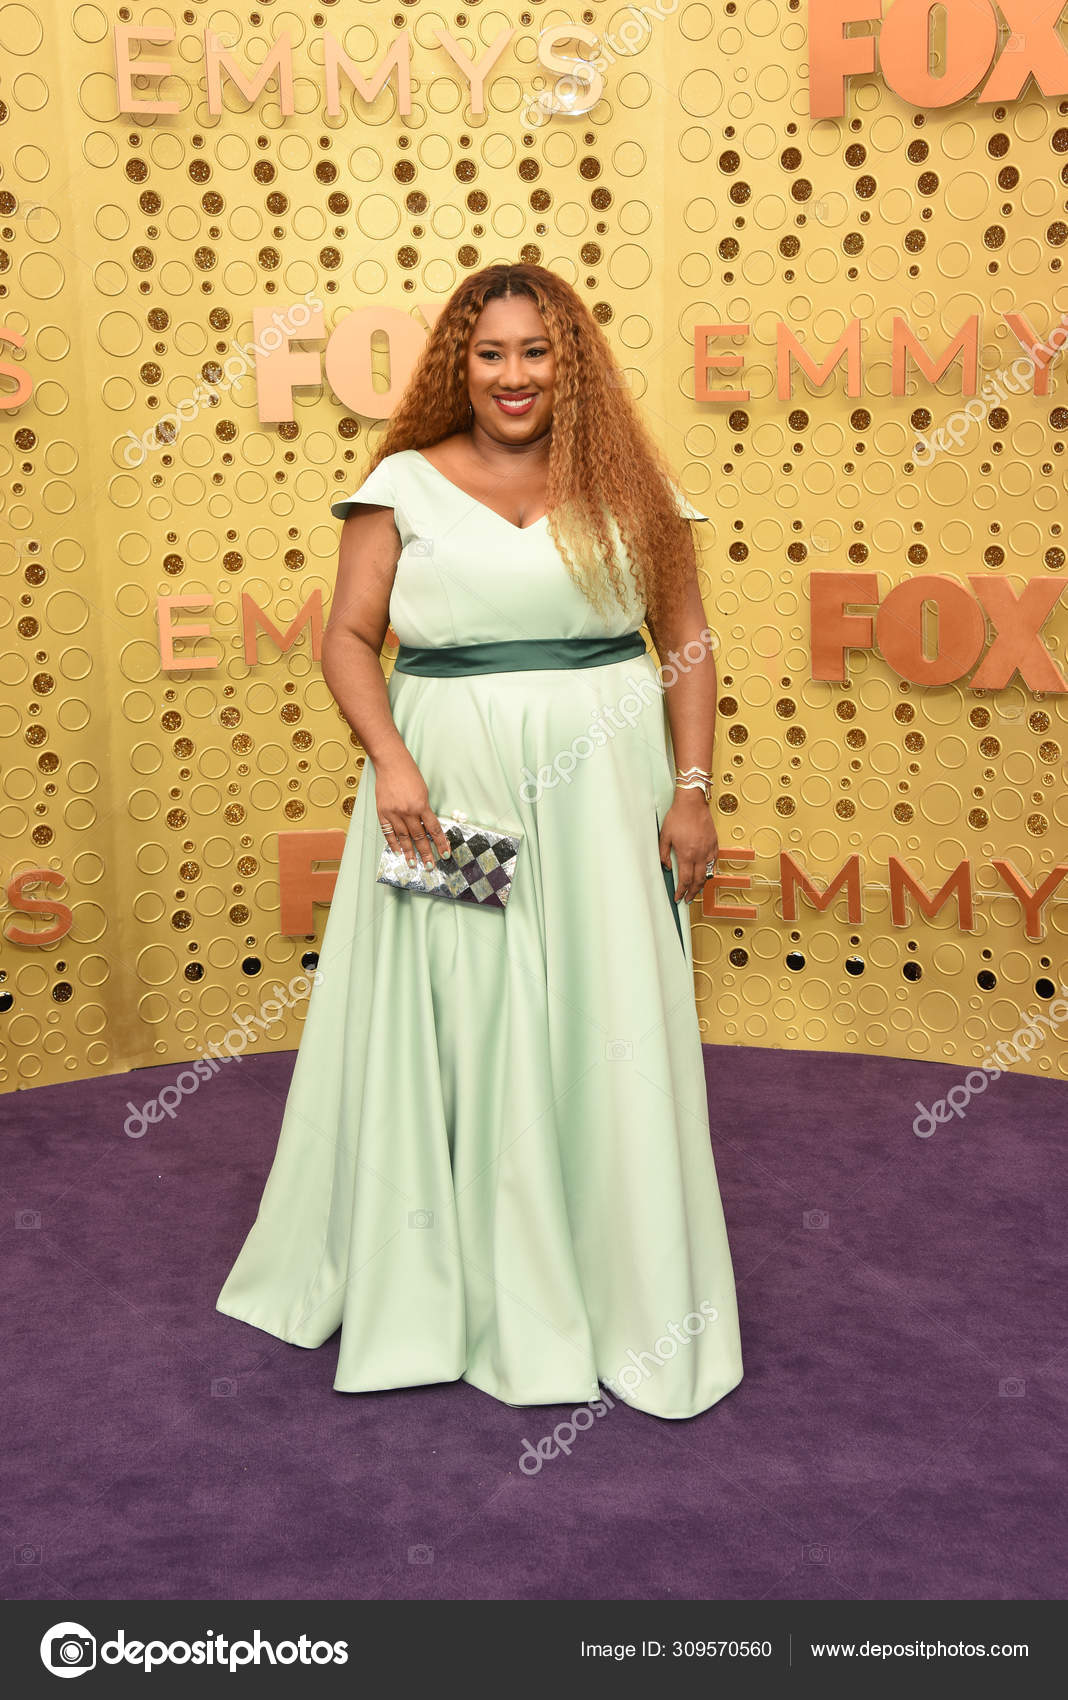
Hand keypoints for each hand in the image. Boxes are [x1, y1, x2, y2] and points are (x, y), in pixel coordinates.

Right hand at [374, 752, 451, 868]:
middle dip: (425, 853)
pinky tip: (397, 852)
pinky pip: (388, 832)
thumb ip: (424, 810)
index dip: (440, 843)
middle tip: (430, 866)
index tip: (445, 854)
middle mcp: (408, 811)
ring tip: (412, 864)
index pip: (434, 829)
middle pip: (419, 837)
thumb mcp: (423, 791)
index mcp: (421, 805)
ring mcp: (394, 813)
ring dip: (409, 852)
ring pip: (403, 838)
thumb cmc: (410, 774)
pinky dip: (393, 843)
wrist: (391, 763)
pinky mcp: (382, 812)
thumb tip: (426, 827)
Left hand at [659, 790, 718, 903]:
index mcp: (686, 854)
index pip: (685, 880)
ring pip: (709, 873)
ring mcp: (709, 849)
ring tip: (696, 889)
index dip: (681, 892)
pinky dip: (710, 870)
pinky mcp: (714, 843)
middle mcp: (700, 854)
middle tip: (688, 899)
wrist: (692, 803)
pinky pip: (714, 862)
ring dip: (702, 884)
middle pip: (698, 881)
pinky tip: (706, 873)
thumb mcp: (664, 836)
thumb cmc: (678, 816)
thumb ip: (664, 854)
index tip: (678, 898)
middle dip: (693, 893)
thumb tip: (667, 867)